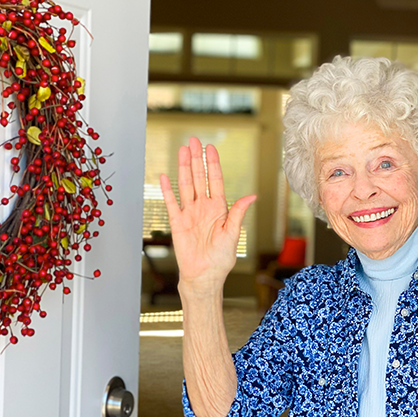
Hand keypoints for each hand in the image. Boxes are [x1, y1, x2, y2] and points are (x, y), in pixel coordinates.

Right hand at [159, 137, 255, 288]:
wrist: (204, 276)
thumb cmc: (221, 259)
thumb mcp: (233, 234)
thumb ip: (237, 213)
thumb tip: (251, 196)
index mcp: (219, 209)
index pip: (215, 181)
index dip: (212, 164)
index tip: (210, 148)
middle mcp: (204, 208)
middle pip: (199, 178)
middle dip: (197, 159)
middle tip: (193, 141)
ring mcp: (190, 213)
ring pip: (186, 185)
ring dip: (184, 168)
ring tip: (182, 151)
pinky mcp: (177, 222)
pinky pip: (172, 202)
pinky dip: (168, 189)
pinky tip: (165, 175)